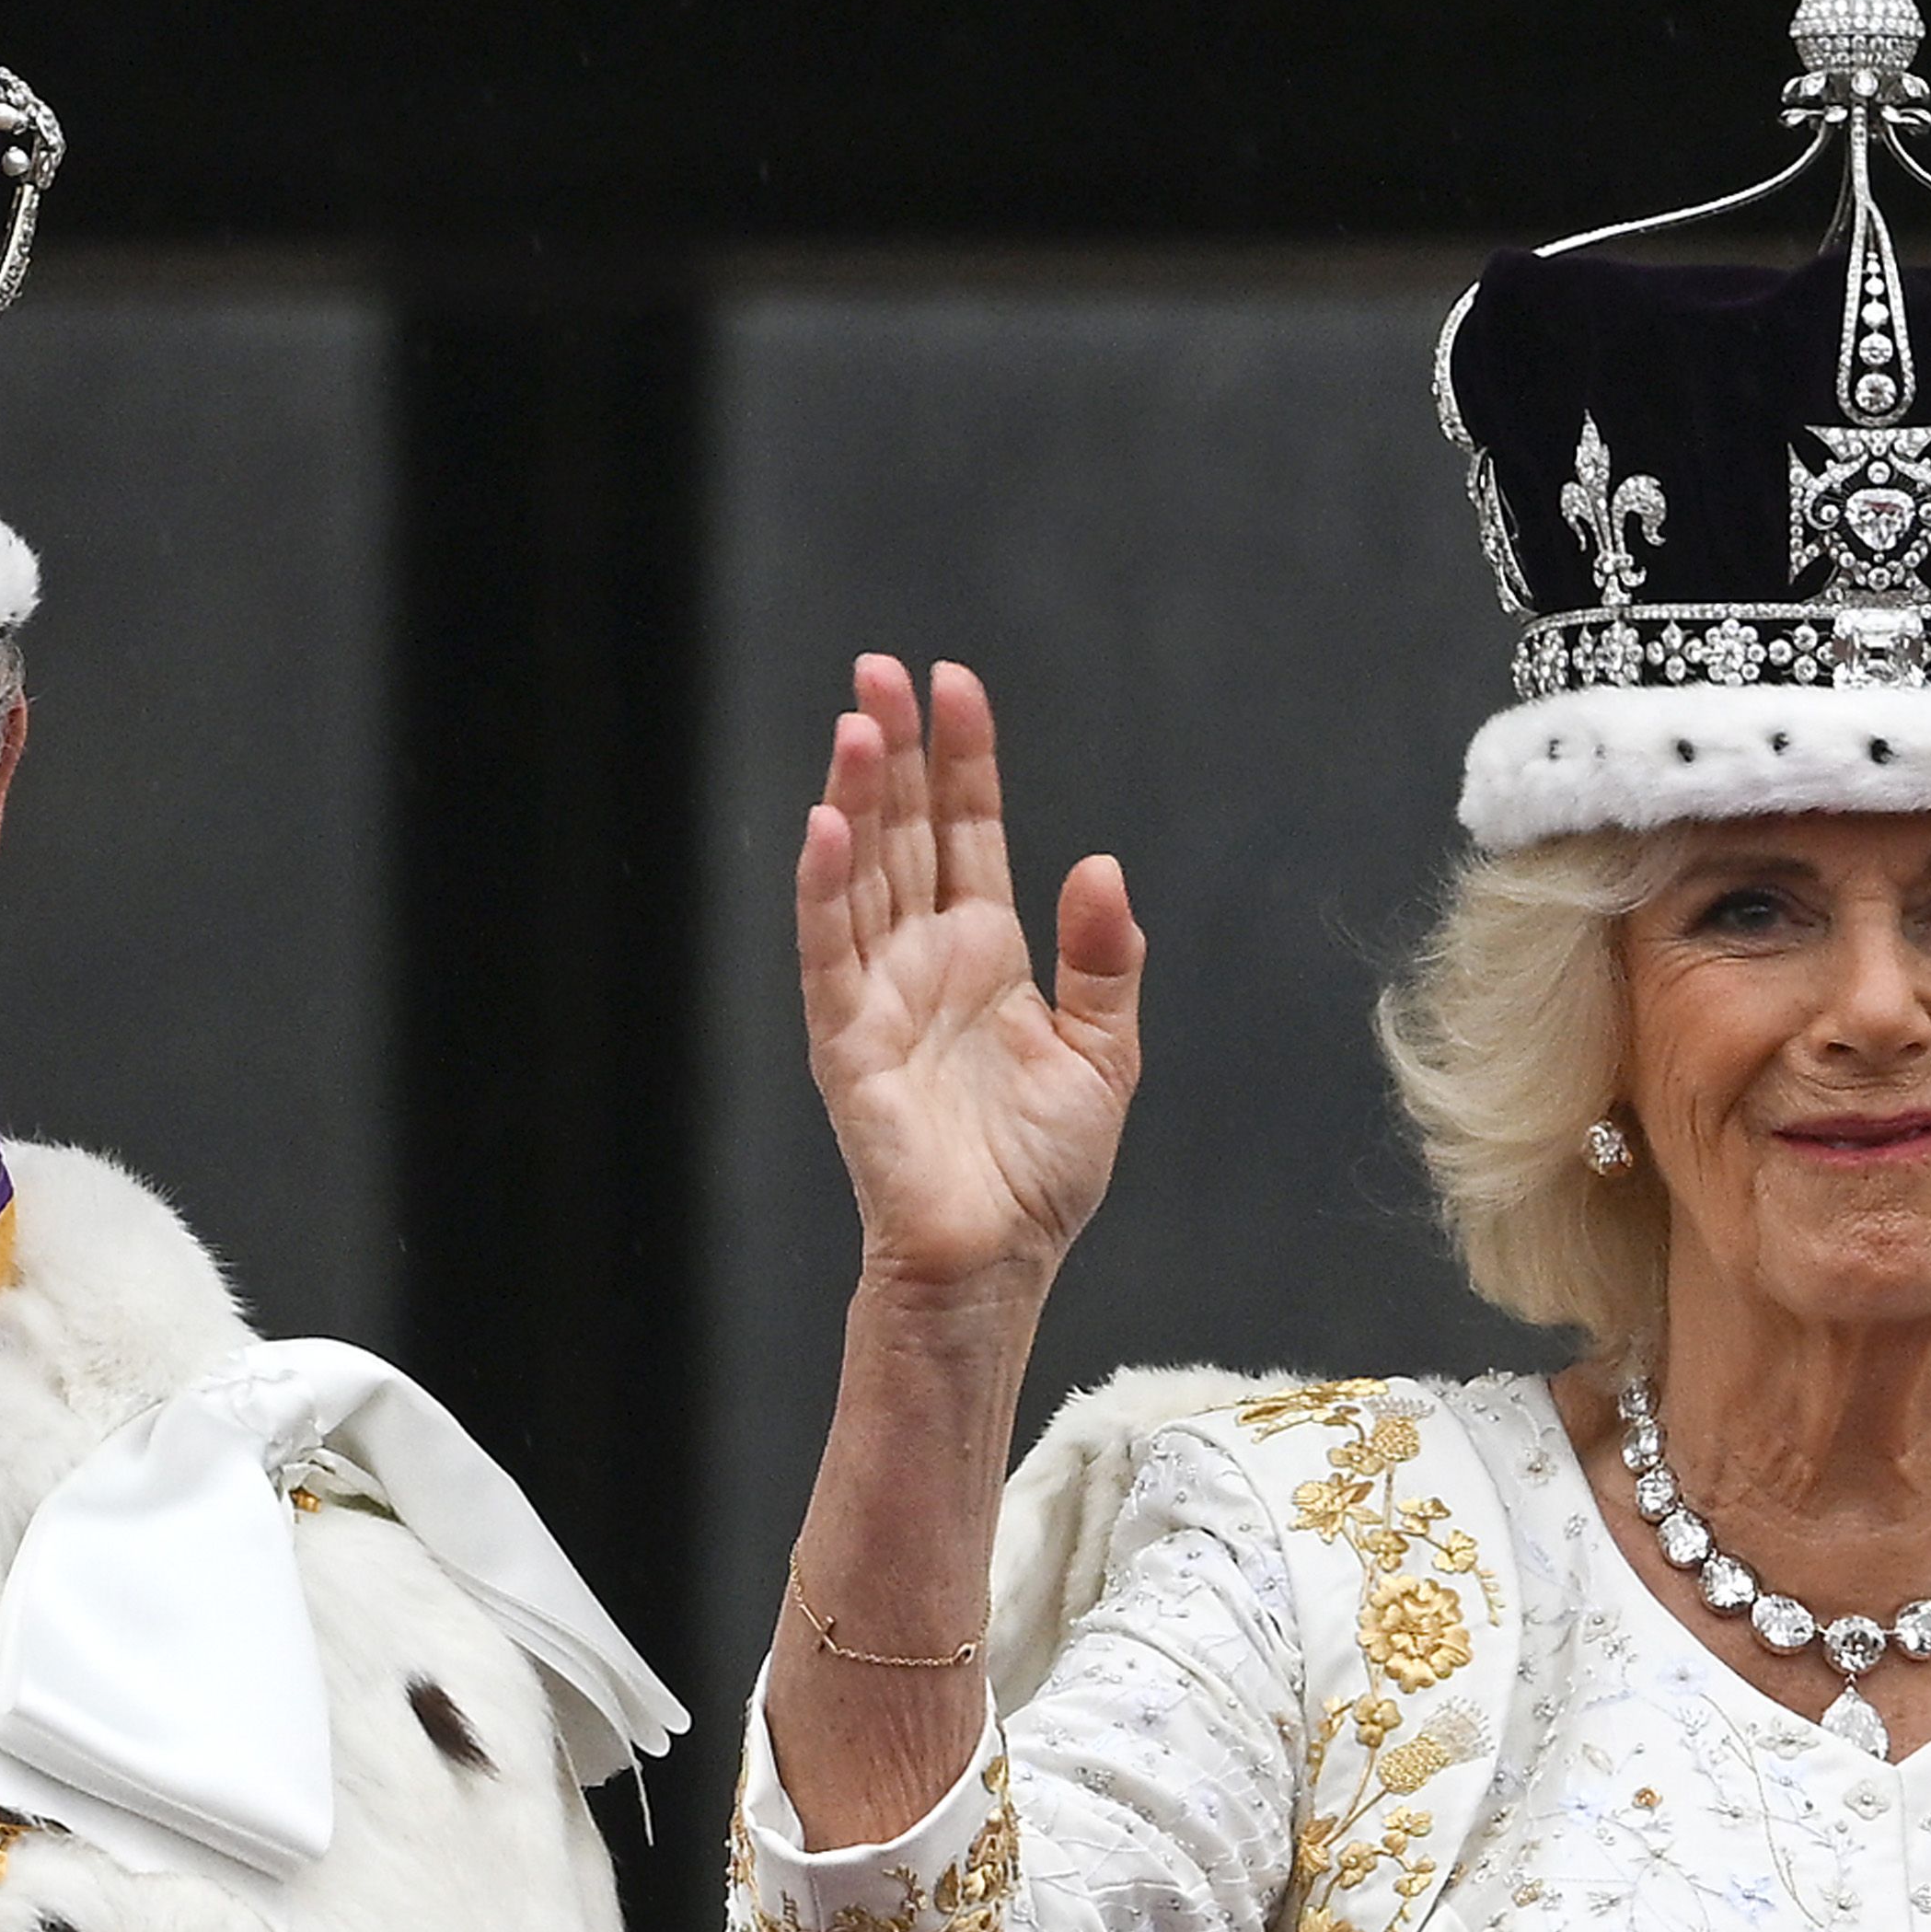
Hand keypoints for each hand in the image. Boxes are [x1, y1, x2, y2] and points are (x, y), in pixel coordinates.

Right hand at [796, 657, 1142, 1309]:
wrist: (998, 1261)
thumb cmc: (1041, 1175)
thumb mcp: (1106, 1057)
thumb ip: (1106, 963)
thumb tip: (1100, 864)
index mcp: (984, 954)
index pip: (967, 832)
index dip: (963, 758)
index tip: (955, 682)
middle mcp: (924, 961)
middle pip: (902, 833)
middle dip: (894, 750)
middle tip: (880, 670)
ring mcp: (880, 996)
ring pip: (860, 875)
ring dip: (856, 798)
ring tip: (859, 722)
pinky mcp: (849, 1043)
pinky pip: (830, 952)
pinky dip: (824, 888)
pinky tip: (828, 825)